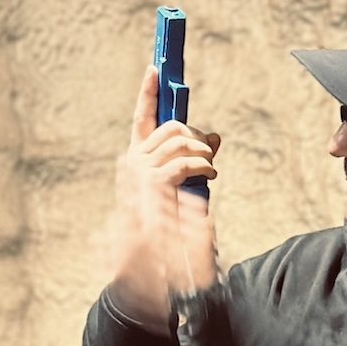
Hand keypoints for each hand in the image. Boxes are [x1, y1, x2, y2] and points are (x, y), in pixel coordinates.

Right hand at [101, 67, 220, 330]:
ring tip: (209, 169)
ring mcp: (139, 178)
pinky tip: (209, 176)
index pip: (139, 121)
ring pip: (179, 141)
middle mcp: (131, 167)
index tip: (153, 68)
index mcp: (134, 166)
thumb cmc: (165, 239)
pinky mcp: (152, 189)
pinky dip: (201, 165)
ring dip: (200, 152)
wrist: (151, 277)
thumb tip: (215, 137)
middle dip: (194, 133)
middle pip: (169, 126)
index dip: (146, 93)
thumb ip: (193, 163)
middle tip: (209, 154)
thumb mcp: (182, 195)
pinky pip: (184, 161)